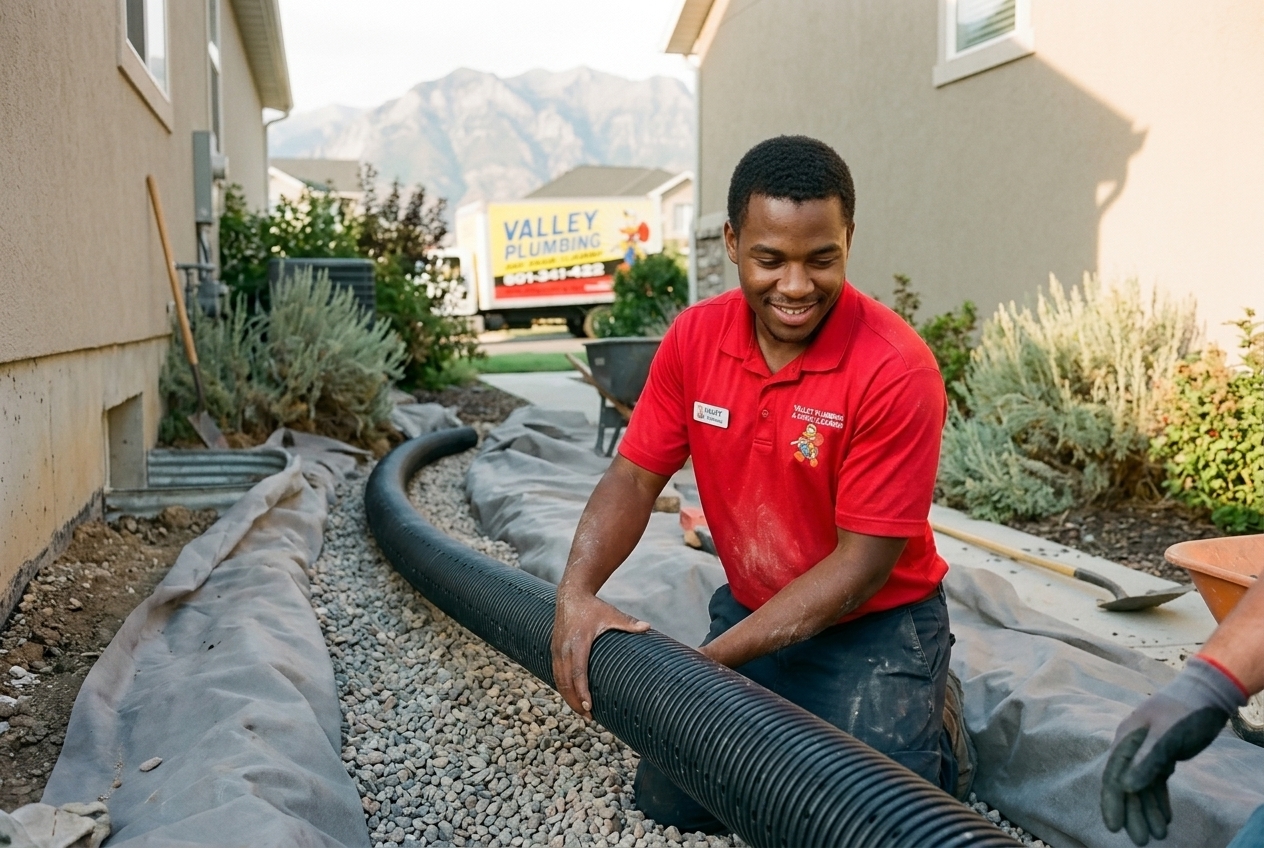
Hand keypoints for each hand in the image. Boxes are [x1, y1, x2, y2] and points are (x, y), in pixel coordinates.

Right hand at [551, 588, 648, 719]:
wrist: (570, 595)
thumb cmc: (593, 607)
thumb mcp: (611, 614)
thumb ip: (628, 623)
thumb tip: (648, 627)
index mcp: (578, 642)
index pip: (578, 672)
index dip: (582, 692)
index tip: (589, 708)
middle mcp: (564, 648)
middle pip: (566, 682)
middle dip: (575, 702)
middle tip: (589, 718)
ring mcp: (556, 650)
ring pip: (559, 680)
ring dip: (568, 698)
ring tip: (582, 713)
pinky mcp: (554, 650)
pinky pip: (556, 674)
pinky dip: (563, 688)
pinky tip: (572, 698)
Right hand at [1101, 657, 1246, 844]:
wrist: (1206, 693)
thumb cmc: (1184, 710)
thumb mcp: (1167, 735)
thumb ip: (1147, 759)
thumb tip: (1127, 786)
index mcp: (1127, 740)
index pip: (1114, 776)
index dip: (1112, 802)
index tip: (1114, 827)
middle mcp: (1132, 747)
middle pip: (1127, 785)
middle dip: (1132, 813)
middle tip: (1140, 840)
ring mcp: (1147, 751)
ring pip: (1142, 786)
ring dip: (1148, 810)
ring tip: (1158, 836)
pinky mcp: (1162, 754)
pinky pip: (1156, 782)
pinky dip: (1159, 799)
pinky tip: (1164, 817)